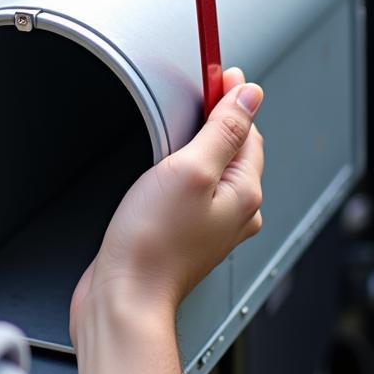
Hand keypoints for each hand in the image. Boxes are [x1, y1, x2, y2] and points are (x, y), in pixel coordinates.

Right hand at [70, 68, 263, 343]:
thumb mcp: (189, 169)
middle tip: (185, 103)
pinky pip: (192, 191)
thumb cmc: (151, 243)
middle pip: (233, 148)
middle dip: (213, 121)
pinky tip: (158, 173)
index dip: (229, 97)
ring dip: (193, 147)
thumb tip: (249, 94)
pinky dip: (178, 173)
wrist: (123, 297)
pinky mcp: (185, 234)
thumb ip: (223, 129)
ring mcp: (211, 225)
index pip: (249, 130)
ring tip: (169, 137)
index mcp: (245, 194)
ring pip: (212, 169)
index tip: (210, 76)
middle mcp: (235, 212)